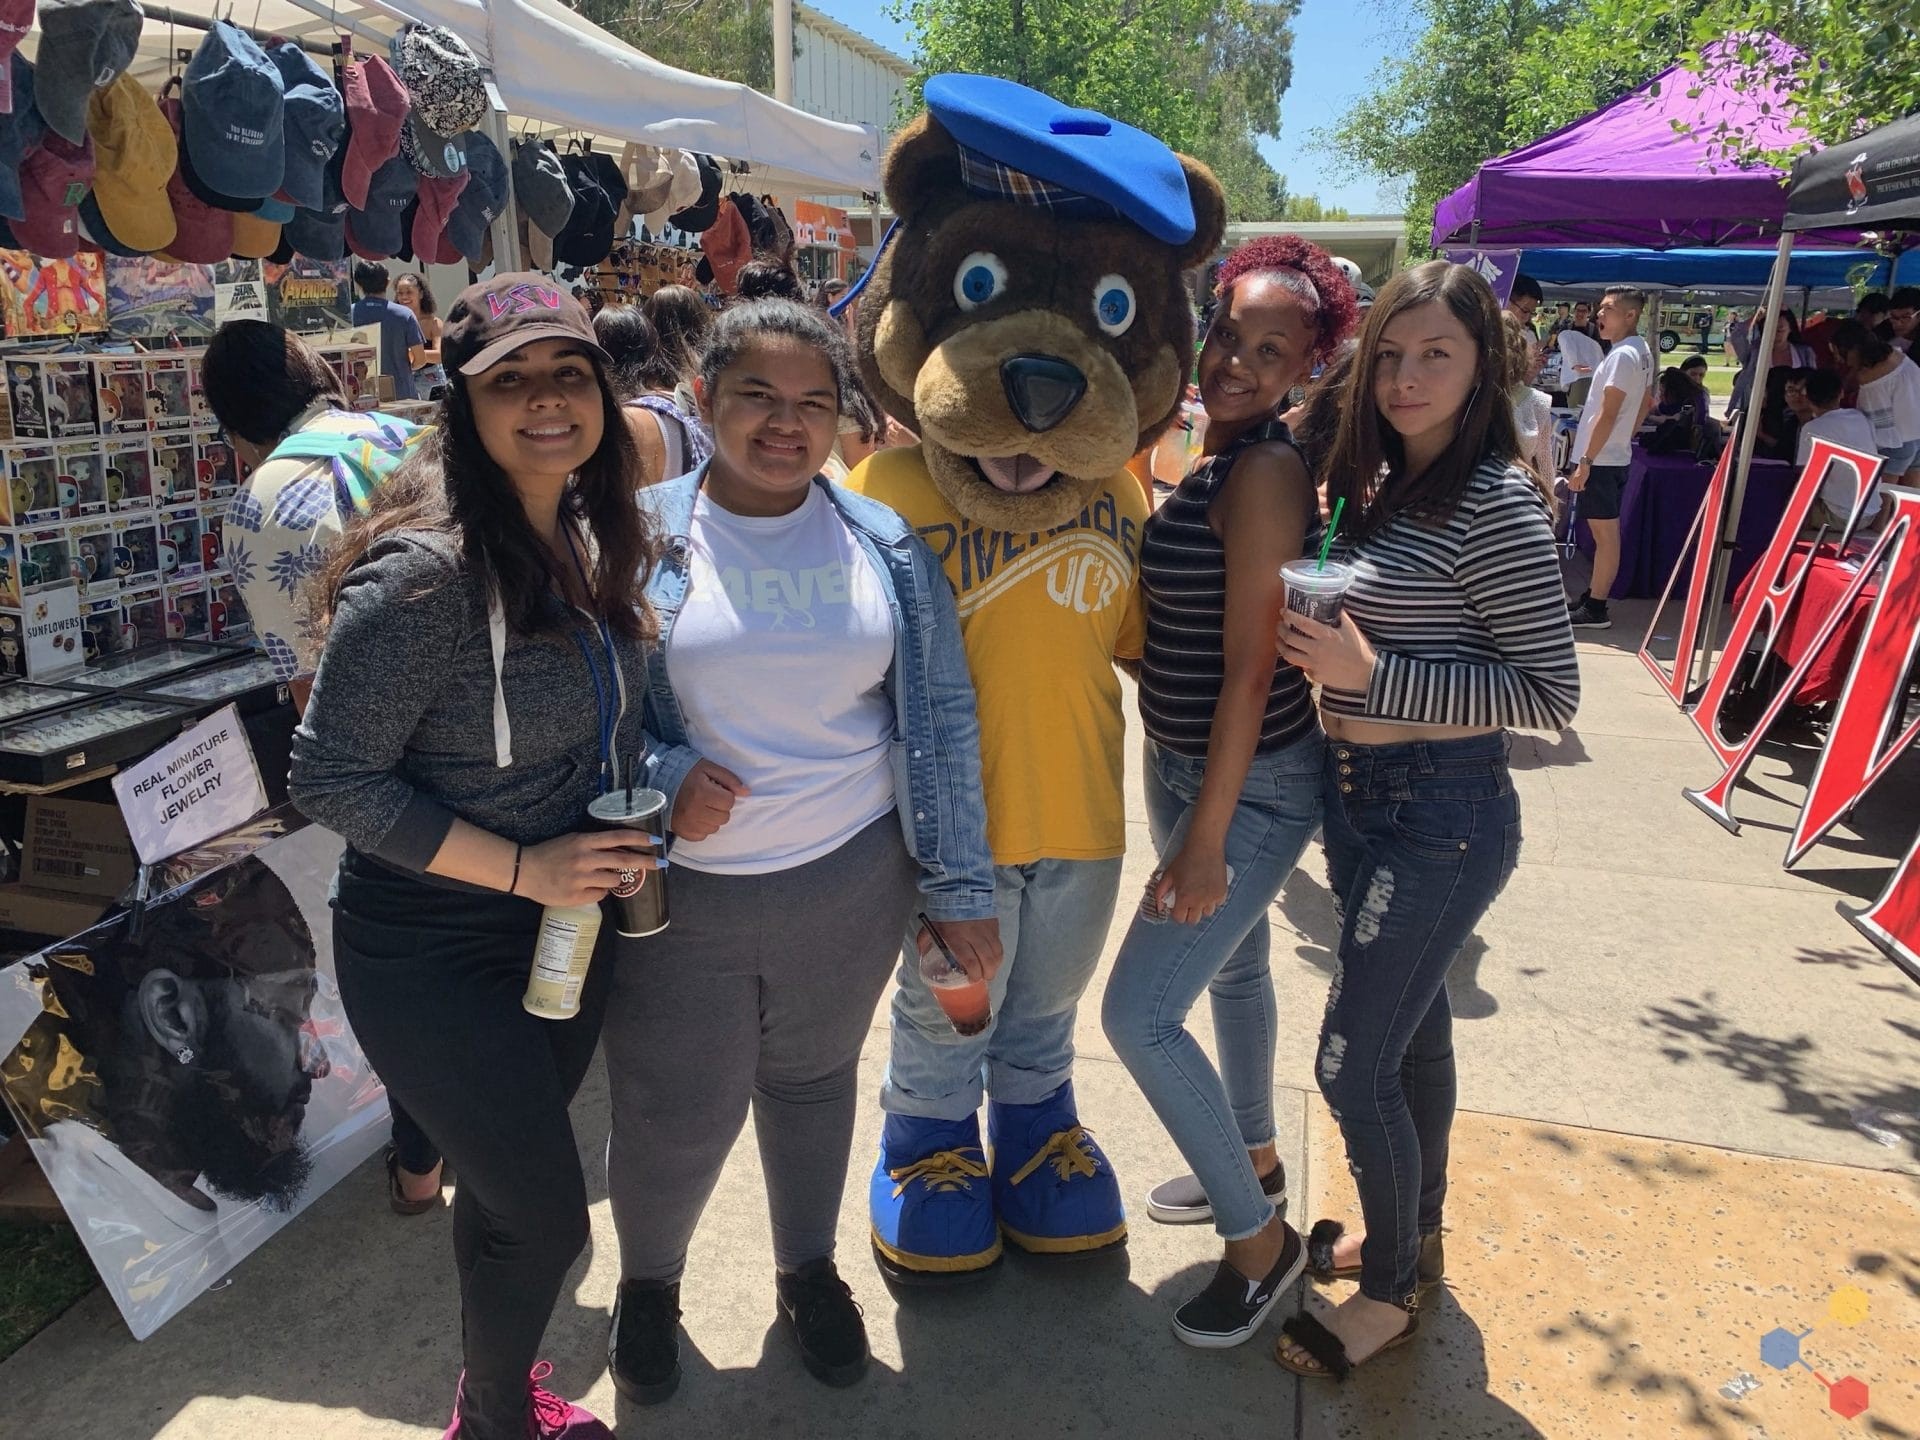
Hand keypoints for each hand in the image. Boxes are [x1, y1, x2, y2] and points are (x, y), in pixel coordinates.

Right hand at [517, 831, 659, 907]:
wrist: (525, 871)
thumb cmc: (550, 854)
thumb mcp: (572, 841)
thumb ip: (594, 845)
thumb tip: (620, 850)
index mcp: (584, 842)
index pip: (617, 837)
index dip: (639, 838)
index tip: (656, 840)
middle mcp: (585, 859)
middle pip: (624, 860)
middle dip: (646, 862)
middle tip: (660, 863)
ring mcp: (581, 879)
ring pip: (614, 881)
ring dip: (614, 880)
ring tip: (600, 877)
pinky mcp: (577, 896)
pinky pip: (600, 895)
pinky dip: (599, 892)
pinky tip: (586, 888)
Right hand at [670, 759, 748, 839]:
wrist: (657, 782)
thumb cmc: (685, 773)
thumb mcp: (708, 768)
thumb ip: (729, 779)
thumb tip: (747, 792)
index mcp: (701, 792)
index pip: (729, 801)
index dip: (725, 795)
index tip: (715, 789)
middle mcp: (694, 811)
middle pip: (724, 817)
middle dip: (720, 807)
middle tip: (708, 798)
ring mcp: (688, 824)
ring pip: (715, 827)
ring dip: (712, 818)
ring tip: (700, 806)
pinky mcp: (683, 833)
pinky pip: (703, 835)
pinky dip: (702, 826)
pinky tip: (695, 816)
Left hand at [916, 916, 1003, 982]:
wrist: (960, 889)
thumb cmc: (944, 910)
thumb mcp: (931, 926)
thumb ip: (925, 940)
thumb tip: (922, 953)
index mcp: (957, 938)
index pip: (970, 961)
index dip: (974, 974)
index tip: (972, 979)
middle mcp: (975, 936)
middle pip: (987, 960)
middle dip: (988, 973)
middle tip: (985, 978)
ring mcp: (987, 930)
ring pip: (997, 952)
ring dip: (995, 964)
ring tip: (991, 970)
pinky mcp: (994, 924)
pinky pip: (999, 942)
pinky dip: (998, 952)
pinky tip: (994, 956)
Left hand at [1154, 840, 1229, 925]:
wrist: (1205, 847)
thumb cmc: (1184, 860)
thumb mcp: (1168, 875)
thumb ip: (1160, 893)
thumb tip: (1159, 908)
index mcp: (1184, 898)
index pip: (1179, 919)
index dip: (1176, 913)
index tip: (1177, 905)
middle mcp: (1199, 901)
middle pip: (1193, 920)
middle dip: (1188, 913)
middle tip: (1187, 902)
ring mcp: (1212, 898)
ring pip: (1207, 913)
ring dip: (1202, 907)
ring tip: (1198, 895)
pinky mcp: (1222, 892)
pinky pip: (1217, 904)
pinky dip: (1213, 900)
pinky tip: (1208, 889)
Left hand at [1278, 608, 1377, 692]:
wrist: (1367, 674)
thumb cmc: (1361, 649)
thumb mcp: (1352, 629)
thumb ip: (1341, 616)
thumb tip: (1335, 604)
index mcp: (1326, 635)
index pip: (1301, 623)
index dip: (1289, 616)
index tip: (1283, 611)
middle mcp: (1317, 649)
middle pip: (1290, 638)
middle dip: (1280, 629)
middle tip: (1279, 625)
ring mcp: (1314, 664)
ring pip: (1289, 655)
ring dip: (1280, 646)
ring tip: (1279, 640)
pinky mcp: (1315, 675)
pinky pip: (1301, 666)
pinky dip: (1297, 659)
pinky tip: (1296, 654)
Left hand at [1567, 458, 1590, 491]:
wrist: (1583, 467)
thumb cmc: (1580, 470)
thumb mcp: (1574, 474)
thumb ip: (1572, 478)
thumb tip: (1571, 482)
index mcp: (1571, 479)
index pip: (1569, 486)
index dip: (1572, 488)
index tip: (1575, 488)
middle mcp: (1573, 480)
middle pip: (1572, 488)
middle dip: (1576, 490)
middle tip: (1579, 489)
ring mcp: (1577, 481)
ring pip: (1576, 489)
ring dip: (1579, 490)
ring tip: (1582, 488)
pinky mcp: (1581, 481)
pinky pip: (1581, 487)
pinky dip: (1582, 488)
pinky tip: (1584, 488)